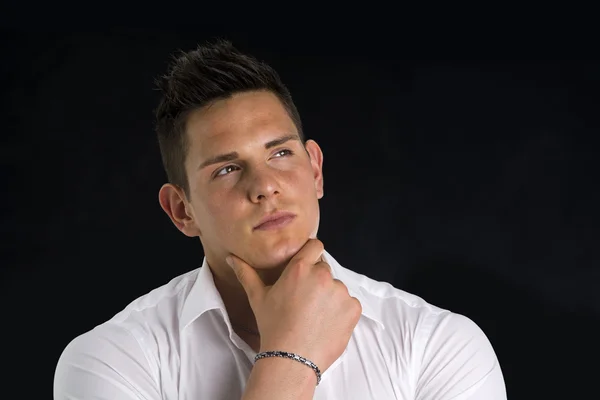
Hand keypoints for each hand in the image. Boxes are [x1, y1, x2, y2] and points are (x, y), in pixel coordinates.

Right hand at [226, 239, 361, 372]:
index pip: (315, 246)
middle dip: (316, 281)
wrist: (291, 359)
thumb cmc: (273, 327)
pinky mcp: (353, 308)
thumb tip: (231, 258)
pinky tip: (326, 324)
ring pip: (337, 287)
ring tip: (314, 316)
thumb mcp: (258, 298)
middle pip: (324, 269)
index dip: (311, 256)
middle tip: (305, 301)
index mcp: (300, 268)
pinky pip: (349, 303)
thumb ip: (246, 273)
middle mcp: (322, 275)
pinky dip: (341, 312)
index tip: (306, 269)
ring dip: (329, 297)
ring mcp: (340, 292)